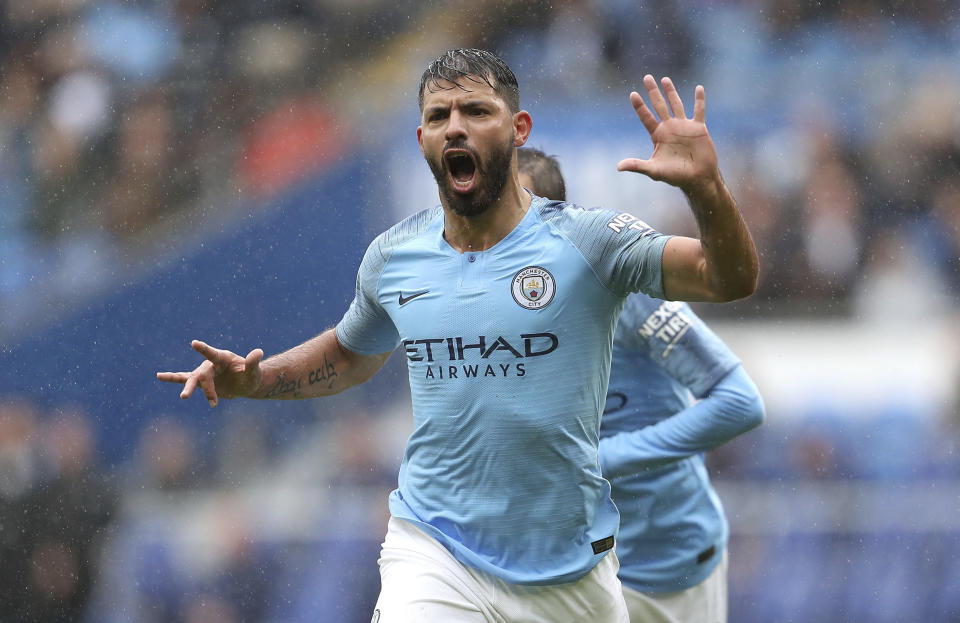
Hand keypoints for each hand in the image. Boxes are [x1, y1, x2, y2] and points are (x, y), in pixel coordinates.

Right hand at [157, 340, 263, 405]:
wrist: (246, 383)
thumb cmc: (251, 376)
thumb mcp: (254, 372)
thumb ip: (253, 362)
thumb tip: (258, 352)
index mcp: (223, 358)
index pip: (212, 354)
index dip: (204, 349)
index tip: (194, 343)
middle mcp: (211, 364)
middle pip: (203, 375)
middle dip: (201, 387)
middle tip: (194, 398)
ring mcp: (205, 373)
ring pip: (192, 379)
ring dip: (187, 388)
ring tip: (182, 396)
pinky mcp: (201, 381)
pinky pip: (185, 380)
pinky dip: (172, 379)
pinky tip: (159, 376)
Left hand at [616, 75, 719, 193]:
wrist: (698, 179)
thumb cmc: (675, 176)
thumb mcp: (654, 170)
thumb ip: (637, 165)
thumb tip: (618, 167)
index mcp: (658, 135)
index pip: (646, 117)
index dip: (639, 106)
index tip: (633, 94)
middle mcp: (669, 128)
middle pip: (659, 105)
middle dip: (653, 92)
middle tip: (647, 77)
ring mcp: (684, 126)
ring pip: (676, 104)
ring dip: (671, 92)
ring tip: (665, 79)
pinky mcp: (698, 128)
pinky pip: (699, 110)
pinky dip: (700, 100)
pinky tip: (699, 88)